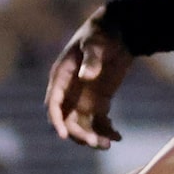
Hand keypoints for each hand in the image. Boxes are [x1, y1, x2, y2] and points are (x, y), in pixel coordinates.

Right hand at [46, 8, 134, 148]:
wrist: (120, 31)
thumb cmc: (103, 33)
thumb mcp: (96, 43)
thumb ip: (92, 59)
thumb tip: (86, 76)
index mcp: (62, 76)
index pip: (54, 103)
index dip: (56, 120)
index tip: (63, 135)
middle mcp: (70, 91)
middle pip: (67, 120)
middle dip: (78, 134)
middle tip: (95, 142)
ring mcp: (83, 98)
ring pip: (83, 126)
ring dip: (93, 137)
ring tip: (109, 143)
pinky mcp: (99, 101)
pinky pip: (99, 122)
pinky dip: (106, 131)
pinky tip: (118, 136)